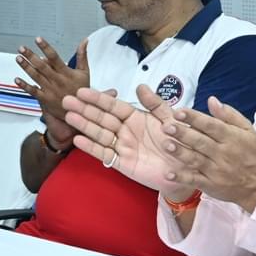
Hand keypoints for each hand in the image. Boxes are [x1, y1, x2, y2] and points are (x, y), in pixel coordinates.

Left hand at [16, 36, 89, 143]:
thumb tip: (84, 41)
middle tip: (21, 48)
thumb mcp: (85, 72)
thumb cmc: (81, 90)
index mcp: (66, 72)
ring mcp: (50, 90)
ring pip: (36, 76)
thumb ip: (82, 55)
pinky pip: (33, 91)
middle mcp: (57, 80)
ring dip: (26, 67)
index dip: (45, 48)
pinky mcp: (45, 99)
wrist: (80, 111)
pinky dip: (24, 86)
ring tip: (18, 58)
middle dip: (31, 56)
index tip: (38, 39)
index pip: (54, 57)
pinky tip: (17, 79)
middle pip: (42, 66)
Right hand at [62, 84, 195, 200]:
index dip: (97, 99)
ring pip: (99, 134)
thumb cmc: (181, 143)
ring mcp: (122, 147)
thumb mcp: (170, 119)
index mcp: (135, 117)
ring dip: (84, 125)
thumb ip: (155, 104)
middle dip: (84, 110)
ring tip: (69, 116)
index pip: (113, 106)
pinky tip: (78, 140)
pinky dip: (91, 148)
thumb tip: (140, 86)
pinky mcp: (122, 163)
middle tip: (66, 101)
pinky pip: (104, 154)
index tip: (81, 91)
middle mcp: (125, 130)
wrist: (188, 170)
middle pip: (102, 118)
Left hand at [160, 96, 255, 212]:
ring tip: (166, 145)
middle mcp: (223, 153)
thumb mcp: (247, 130)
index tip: (179, 112)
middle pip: (201, 142)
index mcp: (231, 137)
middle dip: (183, 134)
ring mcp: (216, 170)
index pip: (211, 125)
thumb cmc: (251, 153)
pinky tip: (169, 174)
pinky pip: (195, 180)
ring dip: (180, 153)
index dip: (195, 118)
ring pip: (196, 160)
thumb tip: (211, 100)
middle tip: (167, 126)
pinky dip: (182, 178)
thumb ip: (228, 114)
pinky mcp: (211, 185)